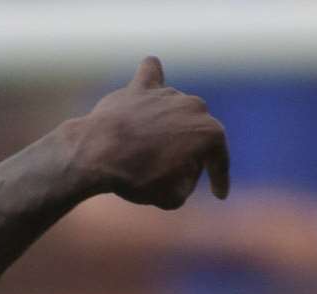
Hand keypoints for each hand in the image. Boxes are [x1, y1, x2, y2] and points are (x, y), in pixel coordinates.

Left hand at [74, 56, 228, 208]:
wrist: (96, 154)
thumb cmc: (135, 178)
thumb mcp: (172, 198)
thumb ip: (188, 183)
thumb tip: (185, 169)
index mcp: (210, 133)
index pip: (219, 159)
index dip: (220, 179)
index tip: (218, 194)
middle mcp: (194, 106)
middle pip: (198, 133)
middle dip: (190, 153)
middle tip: (169, 174)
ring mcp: (167, 93)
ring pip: (175, 111)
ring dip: (167, 127)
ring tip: (148, 150)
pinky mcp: (140, 86)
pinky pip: (152, 73)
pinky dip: (153, 80)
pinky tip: (151, 84)